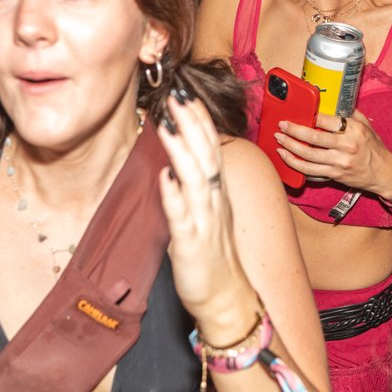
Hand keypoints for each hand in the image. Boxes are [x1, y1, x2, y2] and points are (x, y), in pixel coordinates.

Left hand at [157, 93, 251, 320]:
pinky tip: (164, 177)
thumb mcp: (206, 213)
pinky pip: (182, 217)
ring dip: (181, 149)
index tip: (186, 93)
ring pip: (195, 178)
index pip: (210, 147)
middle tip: (177, 94)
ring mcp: (205, 221)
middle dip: (192, 122)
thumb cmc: (213, 256)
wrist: (227, 298)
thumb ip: (193, 188)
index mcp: (217, 192)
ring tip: (166, 124)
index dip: (199, 119)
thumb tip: (173, 164)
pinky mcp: (191, 244)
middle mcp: (214, 201)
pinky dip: (173, 196)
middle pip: (206, 154)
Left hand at [274, 110, 391, 200]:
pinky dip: (295, 164)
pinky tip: (286, 157)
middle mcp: (346, 146)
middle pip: (313, 137)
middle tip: (282, 125)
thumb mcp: (366, 127)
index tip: (299, 113)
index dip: (310, 116)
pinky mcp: (334, 175)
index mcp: (354, 130)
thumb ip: (351, 115)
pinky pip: (309, 170)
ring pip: (308, 155)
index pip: (327, 120)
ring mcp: (339, 162)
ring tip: (279, 140)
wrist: (383, 173)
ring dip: (290, 147)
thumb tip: (335, 102)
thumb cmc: (374, 148)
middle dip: (293, 131)